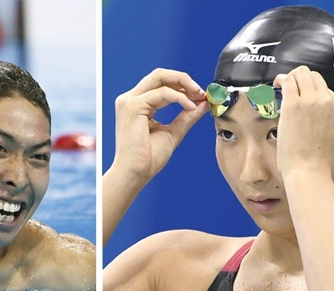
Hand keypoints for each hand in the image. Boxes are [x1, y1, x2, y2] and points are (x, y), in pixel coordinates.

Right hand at [112, 68, 207, 182]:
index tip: (200, 95)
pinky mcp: (133, 106)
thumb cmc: (148, 158)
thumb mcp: (173, 132)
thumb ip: (187, 116)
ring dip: (184, 85)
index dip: (183, 85)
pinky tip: (190, 107)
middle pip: (160, 74)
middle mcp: (130, 99)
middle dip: (184, 79)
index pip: (161, 84)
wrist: (135, 172)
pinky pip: (162, 93)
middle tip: (202, 91)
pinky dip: (179, 98)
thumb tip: (203, 103)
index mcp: (137, 105)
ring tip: (200, 96)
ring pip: (160, 77)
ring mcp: (130, 101)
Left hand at [274, 66, 333, 177]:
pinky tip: (275, 86)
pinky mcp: (294, 104)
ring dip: (290, 77)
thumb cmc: (315, 156)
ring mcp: (311, 100)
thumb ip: (325, 115)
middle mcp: (328, 100)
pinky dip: (280, 79)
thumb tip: (308, 107)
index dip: (309, 89)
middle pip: (313, 75)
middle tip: (288, 89)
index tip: (299, 96)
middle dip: (300, 79)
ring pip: (301, 73)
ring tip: (281, 87)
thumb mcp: (329, 131)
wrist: (308, 169)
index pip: (324, 87)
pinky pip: (287, 80)